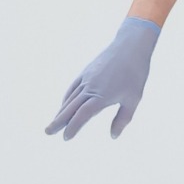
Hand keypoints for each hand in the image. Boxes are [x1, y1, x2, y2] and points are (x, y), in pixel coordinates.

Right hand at [46, 17, 158, 139]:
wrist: (130, 46)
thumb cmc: (135, 74)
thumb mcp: (133, 99)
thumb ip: (123, 119)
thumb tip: (113, 136)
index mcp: (101, 96)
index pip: (82, 115)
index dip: (73, 127)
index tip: (65, 138)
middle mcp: (90, 88)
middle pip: (70, 107)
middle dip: (58, 121)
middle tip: (47, 132)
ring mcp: (86, 79)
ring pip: (70, 97)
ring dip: (61, 111)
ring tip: (54, 122)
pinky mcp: (86, 72)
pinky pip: (72, 87)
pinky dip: (66, 97)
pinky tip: (64, 104)